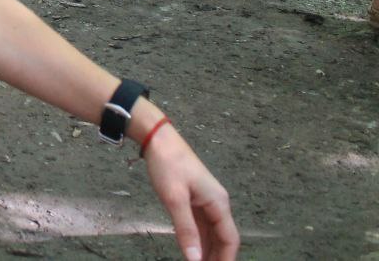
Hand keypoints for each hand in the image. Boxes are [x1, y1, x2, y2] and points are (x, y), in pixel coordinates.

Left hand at [142, 124, 238, 260]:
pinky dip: (198, 239)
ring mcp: (205, 201)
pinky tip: (192, 250)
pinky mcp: (193, 199)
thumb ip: (185, 229)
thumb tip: (195, 258)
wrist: (158, 139)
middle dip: (217, 256)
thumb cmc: (168, 164)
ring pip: (211, 233)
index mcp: (218, 203)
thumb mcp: (174, 198)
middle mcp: (216, 203)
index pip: (230, 239)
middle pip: (223, 238)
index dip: (226, 259)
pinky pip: (200, 225)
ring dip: (207, 250)